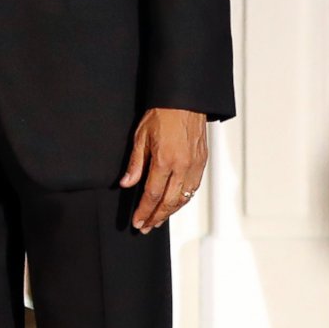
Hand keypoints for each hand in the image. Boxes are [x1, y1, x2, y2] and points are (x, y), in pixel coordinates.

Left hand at [121, 107, 207, 232]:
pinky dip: (183, 200)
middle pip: (169, 202)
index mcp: (165, 160)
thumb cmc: (162, 113)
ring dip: (170, 212)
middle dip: (156, 217)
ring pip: (184, 198)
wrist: (186, 100)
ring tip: (158, 220)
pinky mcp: (202, 162)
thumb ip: (135, 163)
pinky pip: (193, 188)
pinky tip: (175, 204)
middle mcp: (183, 166)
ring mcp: (195, 165)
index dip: (144, 210)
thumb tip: (126, 183)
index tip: (138, 221)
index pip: (153, 194)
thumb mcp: (141, 136)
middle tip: (146, 227)